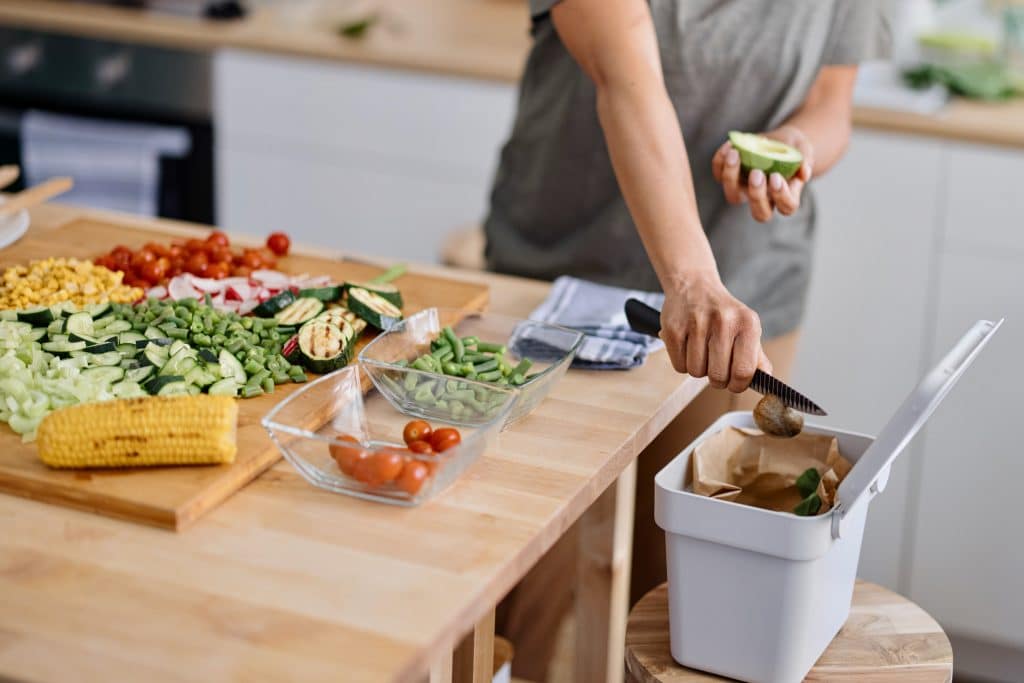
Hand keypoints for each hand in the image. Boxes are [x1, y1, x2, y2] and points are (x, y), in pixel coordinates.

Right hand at [660, 272, 771, 392]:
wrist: (694, 286)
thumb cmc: (723, 314)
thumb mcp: (747, 328)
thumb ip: (757, 357)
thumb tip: (765, 380)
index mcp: (747, 323)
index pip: (744, 371)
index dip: (738, 385)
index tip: (734, 383)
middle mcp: (723, 321)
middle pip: (718, 376)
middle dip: (717, 379)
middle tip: (716, 367)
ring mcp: (696, 323)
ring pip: (696, 372)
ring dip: (699, 369)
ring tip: (702, 352)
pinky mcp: (673, 328)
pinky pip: (679, 365)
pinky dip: (683, 362)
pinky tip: (688, 347)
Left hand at [712, 125, 813, 222]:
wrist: (781, 141)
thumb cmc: (795, 149)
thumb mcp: (803, 149)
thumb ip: (805, 160)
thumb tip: (804, 171)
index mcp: (787, 197)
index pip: (787, 206)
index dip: (781, 196)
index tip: (776, 177)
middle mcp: (765, 200)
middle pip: (759, 212)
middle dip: (756, 194)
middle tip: (756, 173)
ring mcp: (745, 191)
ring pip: (733, 197)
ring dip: (730, 177)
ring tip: (735, 154)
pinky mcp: (731, 178)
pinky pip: (719, 176)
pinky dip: (720, 162)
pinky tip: (730, 145)